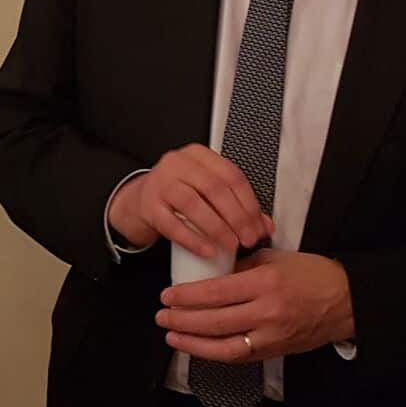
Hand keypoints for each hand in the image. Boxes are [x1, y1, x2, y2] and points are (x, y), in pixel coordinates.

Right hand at [108, 144, 273, 257]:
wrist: (139, 201)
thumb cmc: (179, 195)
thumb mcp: (207, 192)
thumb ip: (236, 205)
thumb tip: (265, 226)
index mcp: (198, 155)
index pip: (231, 175)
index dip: (249, 203)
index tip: (259, 227)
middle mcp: (178, 164)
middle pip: (215, 188)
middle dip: (237, 217)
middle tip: (248, 239)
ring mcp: (160, 183)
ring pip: (193, 204)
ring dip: (217, 227)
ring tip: (231, 245)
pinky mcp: (148, 207)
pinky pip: (172, 224)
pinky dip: (193, 239)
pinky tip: (208, 250)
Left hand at [156, 248, 353, 362]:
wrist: (345, 300)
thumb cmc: (312, 274)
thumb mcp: (274, 258)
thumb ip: (241, 267)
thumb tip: (211, 274)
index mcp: (266, 283)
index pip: (217, 292)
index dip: (188, 296)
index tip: (168, 295)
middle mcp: (268, 312)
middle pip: (215, 321)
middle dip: (183, 320)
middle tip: (162, 315)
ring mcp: (272, 336)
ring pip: (224, 347)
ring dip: (194, 343)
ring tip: (173, 335)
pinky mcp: (275, 351)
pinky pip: (239, 356)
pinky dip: (215, 353)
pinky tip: (198, 346)